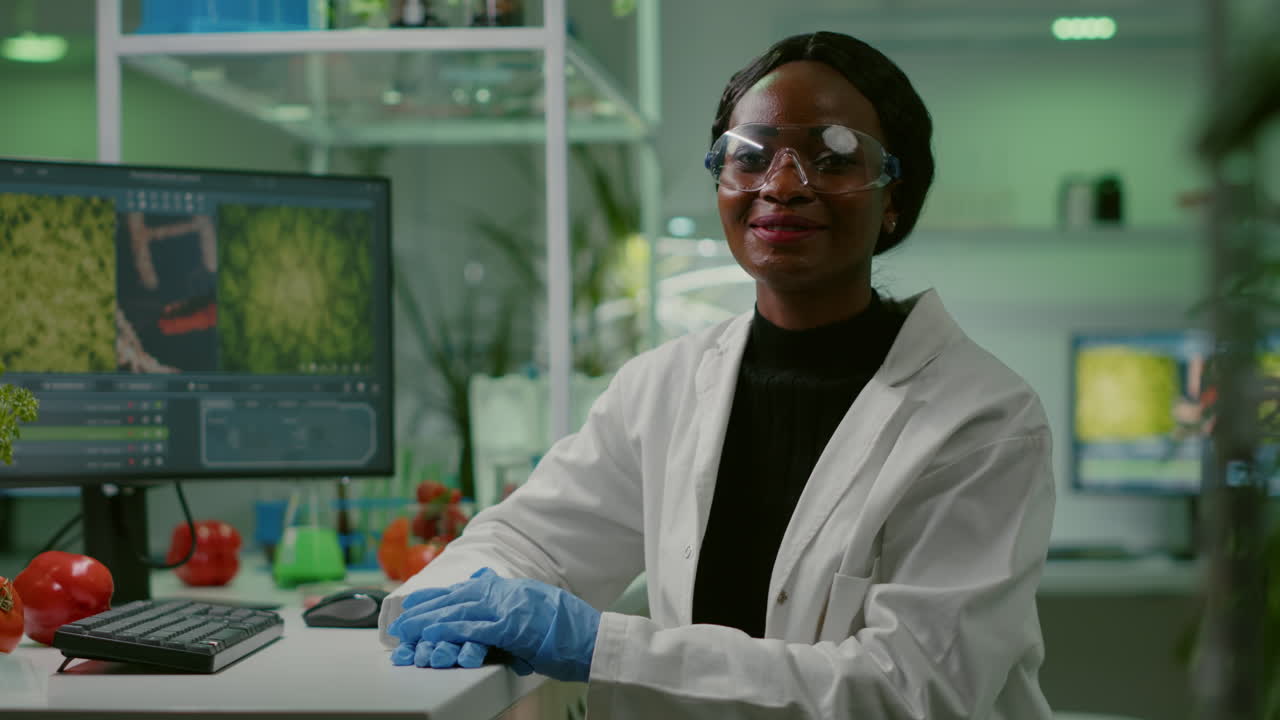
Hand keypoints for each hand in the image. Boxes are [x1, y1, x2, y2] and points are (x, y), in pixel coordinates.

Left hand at [388, 568, 600, 682]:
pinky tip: (431, 634)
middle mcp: (510, 591)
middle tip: (402, 618)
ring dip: (430, 620)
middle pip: (459, 597)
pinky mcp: (513, 626)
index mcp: (516, 588)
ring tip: (407, 629)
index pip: (469, 588)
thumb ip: (514, 602)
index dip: (441, 595)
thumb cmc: (572, 632)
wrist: (597, 641)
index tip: (418, 602)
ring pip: (461, 610)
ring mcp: (511, 607)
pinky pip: (473, 628)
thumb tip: (492, 594)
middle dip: (428, 607)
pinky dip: (450, 630)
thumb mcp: (542, 607)